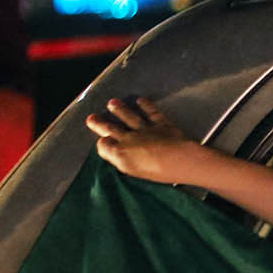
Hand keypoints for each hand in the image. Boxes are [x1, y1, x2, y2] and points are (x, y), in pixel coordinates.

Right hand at [86, 96, 206, 183]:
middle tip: (91, 118)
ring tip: (112, 103)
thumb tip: (108, 148)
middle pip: (112, 128)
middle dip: (100, 123)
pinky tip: (141, 99)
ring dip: (120, 109)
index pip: (105, 146)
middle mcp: (130, 138)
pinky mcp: (162, 123)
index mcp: (121, 153)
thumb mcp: (132, 170)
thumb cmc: (158, 172)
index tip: (102, 141)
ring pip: (129, 117)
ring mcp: (146, 129)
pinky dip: (146, 105)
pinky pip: (152, 112)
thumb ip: (119, 158)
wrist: (180, 159)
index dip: (102, 143)